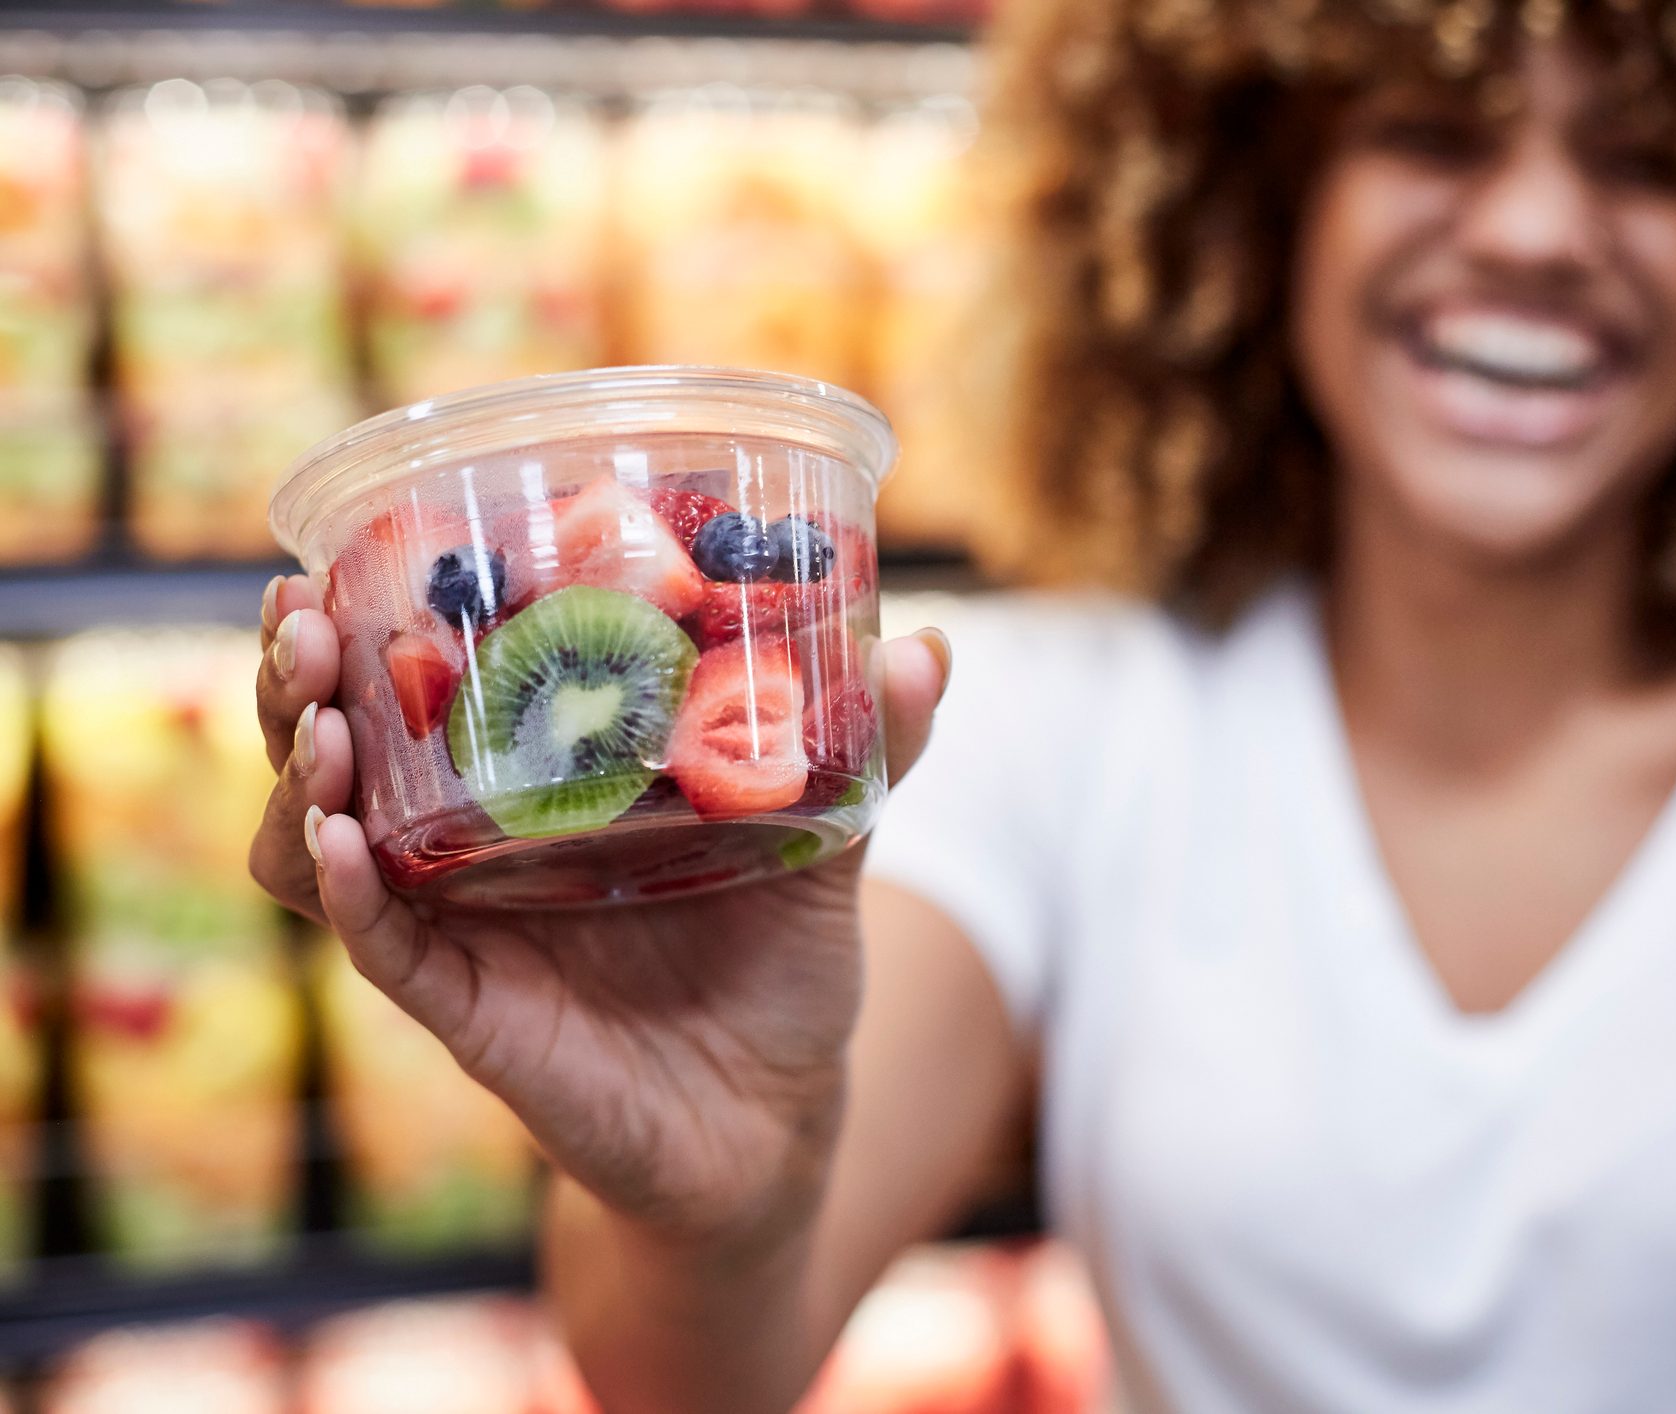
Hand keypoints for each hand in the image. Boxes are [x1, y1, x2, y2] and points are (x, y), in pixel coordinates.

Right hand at [250, 575, 950, 1244]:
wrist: (780, 1127)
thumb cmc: (783, 974)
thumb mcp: (826, 850)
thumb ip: (868, 752)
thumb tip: (930, 646)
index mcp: (544, 787)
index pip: (426, 684)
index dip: (371, 617)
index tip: (356, 544)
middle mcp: (480, 849)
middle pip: (344, 746)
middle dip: (305, 676)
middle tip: (303, 615)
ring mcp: (465, 929)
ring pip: (328, 844)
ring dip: (302, 776)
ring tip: (317, 716)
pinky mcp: (471, 1012)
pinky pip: (383, 949)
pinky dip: (351, 895)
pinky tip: (346, 844)